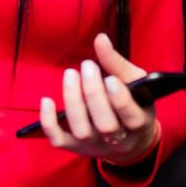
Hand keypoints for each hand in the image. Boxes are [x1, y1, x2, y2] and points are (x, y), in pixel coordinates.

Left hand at [38, 33, 159, 165]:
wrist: (129, 141)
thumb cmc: (134, 104)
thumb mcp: (135, 84)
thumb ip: (118, 63)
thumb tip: (100, 38)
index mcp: (139, 123)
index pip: (131, 117)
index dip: (120, 100)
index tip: (110, 79)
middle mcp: (118, 140)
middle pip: (105, 125)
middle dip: (94, 94)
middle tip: (87, 66)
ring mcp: (95, 146)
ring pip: (82, 131)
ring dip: (74, 102)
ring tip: (71, 74)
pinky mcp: (75, 148)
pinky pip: (58, 140)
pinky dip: (49, 122)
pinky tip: (46, 100)